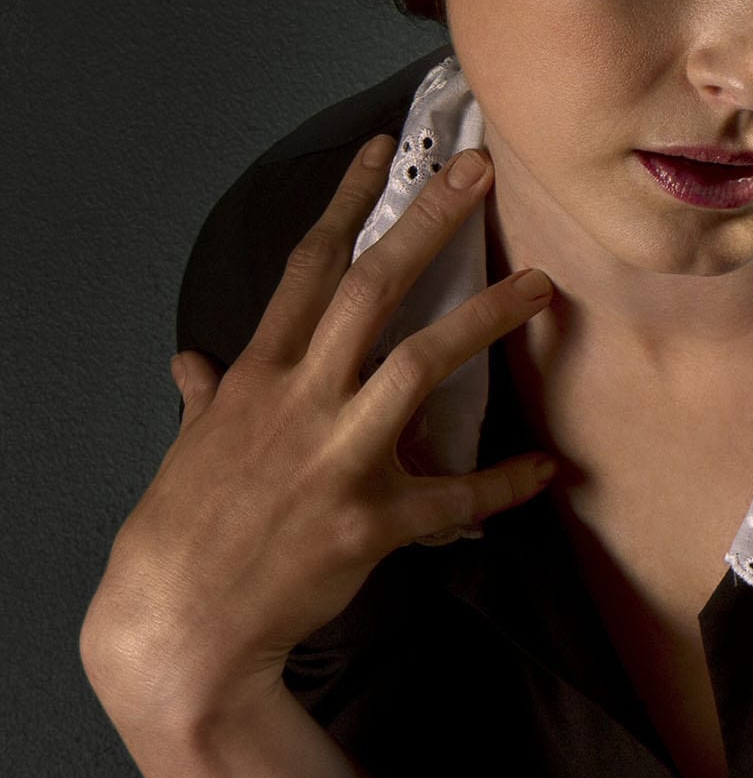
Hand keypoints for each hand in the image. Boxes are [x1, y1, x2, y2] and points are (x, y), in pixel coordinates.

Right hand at [80, 136, 559, 730]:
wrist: (179, 625)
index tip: (386, 152)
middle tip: (480, 172)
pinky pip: (456, 495)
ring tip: (542, 286)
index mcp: (258, 377)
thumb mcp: (189, 450)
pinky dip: (505, 483)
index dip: (348, 203)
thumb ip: (205, 398)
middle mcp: (300, 401)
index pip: (307, 269)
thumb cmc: (181, 532)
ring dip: (486, 319)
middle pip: (372, 288)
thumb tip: (193, 362)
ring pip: (422, 363)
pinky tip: (549, 469)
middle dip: (428, 223)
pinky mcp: (371, 518)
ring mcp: (338, 455)